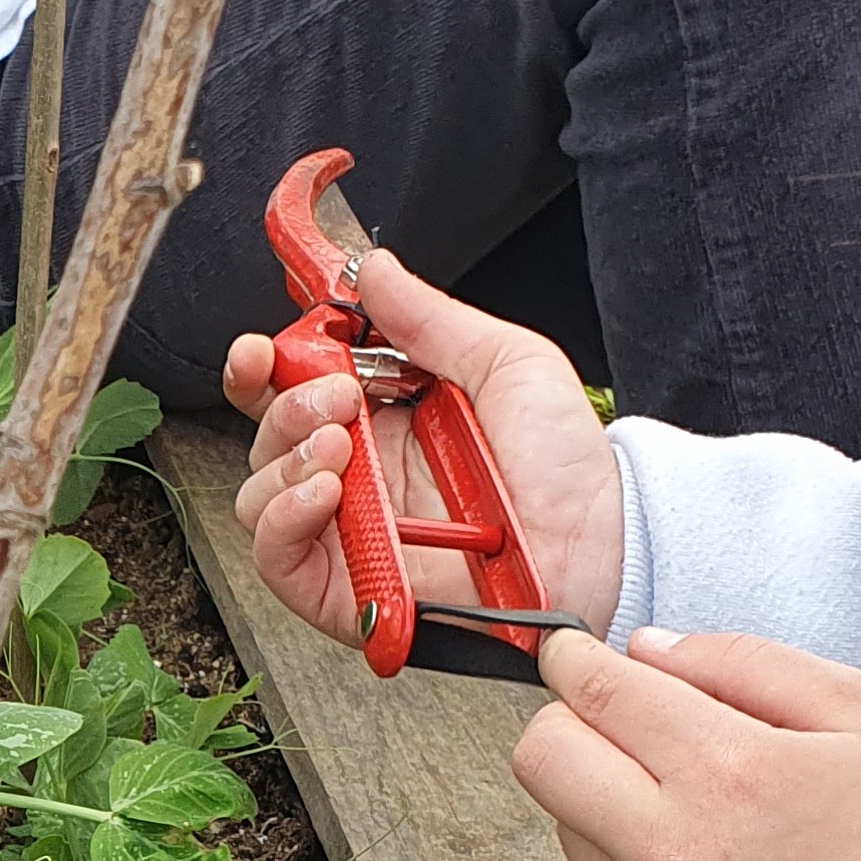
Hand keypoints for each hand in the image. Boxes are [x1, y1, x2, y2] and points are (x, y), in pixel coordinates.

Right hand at [222, 245, 626, 648]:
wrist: (601, 548)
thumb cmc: (568, 472)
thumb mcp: (510, 365)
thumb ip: (433, 318)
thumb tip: (374, 271)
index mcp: (389, 420)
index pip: (297, 389)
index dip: (265, 365)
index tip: (263, 348)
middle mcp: (361, 476)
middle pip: (269, 436)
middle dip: (284, 404)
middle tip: (336, 396)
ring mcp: (350, 532)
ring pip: (259, 494)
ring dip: (284, 458)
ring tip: (338, 446)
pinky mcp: (347, 588)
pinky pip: (276, 556)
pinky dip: (283, 517)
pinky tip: (325, 491)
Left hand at [514, 625, 860, 860]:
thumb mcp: (855, 705)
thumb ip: (738, 660)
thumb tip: (642, 650)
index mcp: (728, 771)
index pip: (595, 692)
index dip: (574, 660)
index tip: (573, 654)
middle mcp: (674, 854)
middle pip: (542, 758)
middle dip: (573, 723)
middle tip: (624, 725)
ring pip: (560, 828)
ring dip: (602, 803)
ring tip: (689, 811)